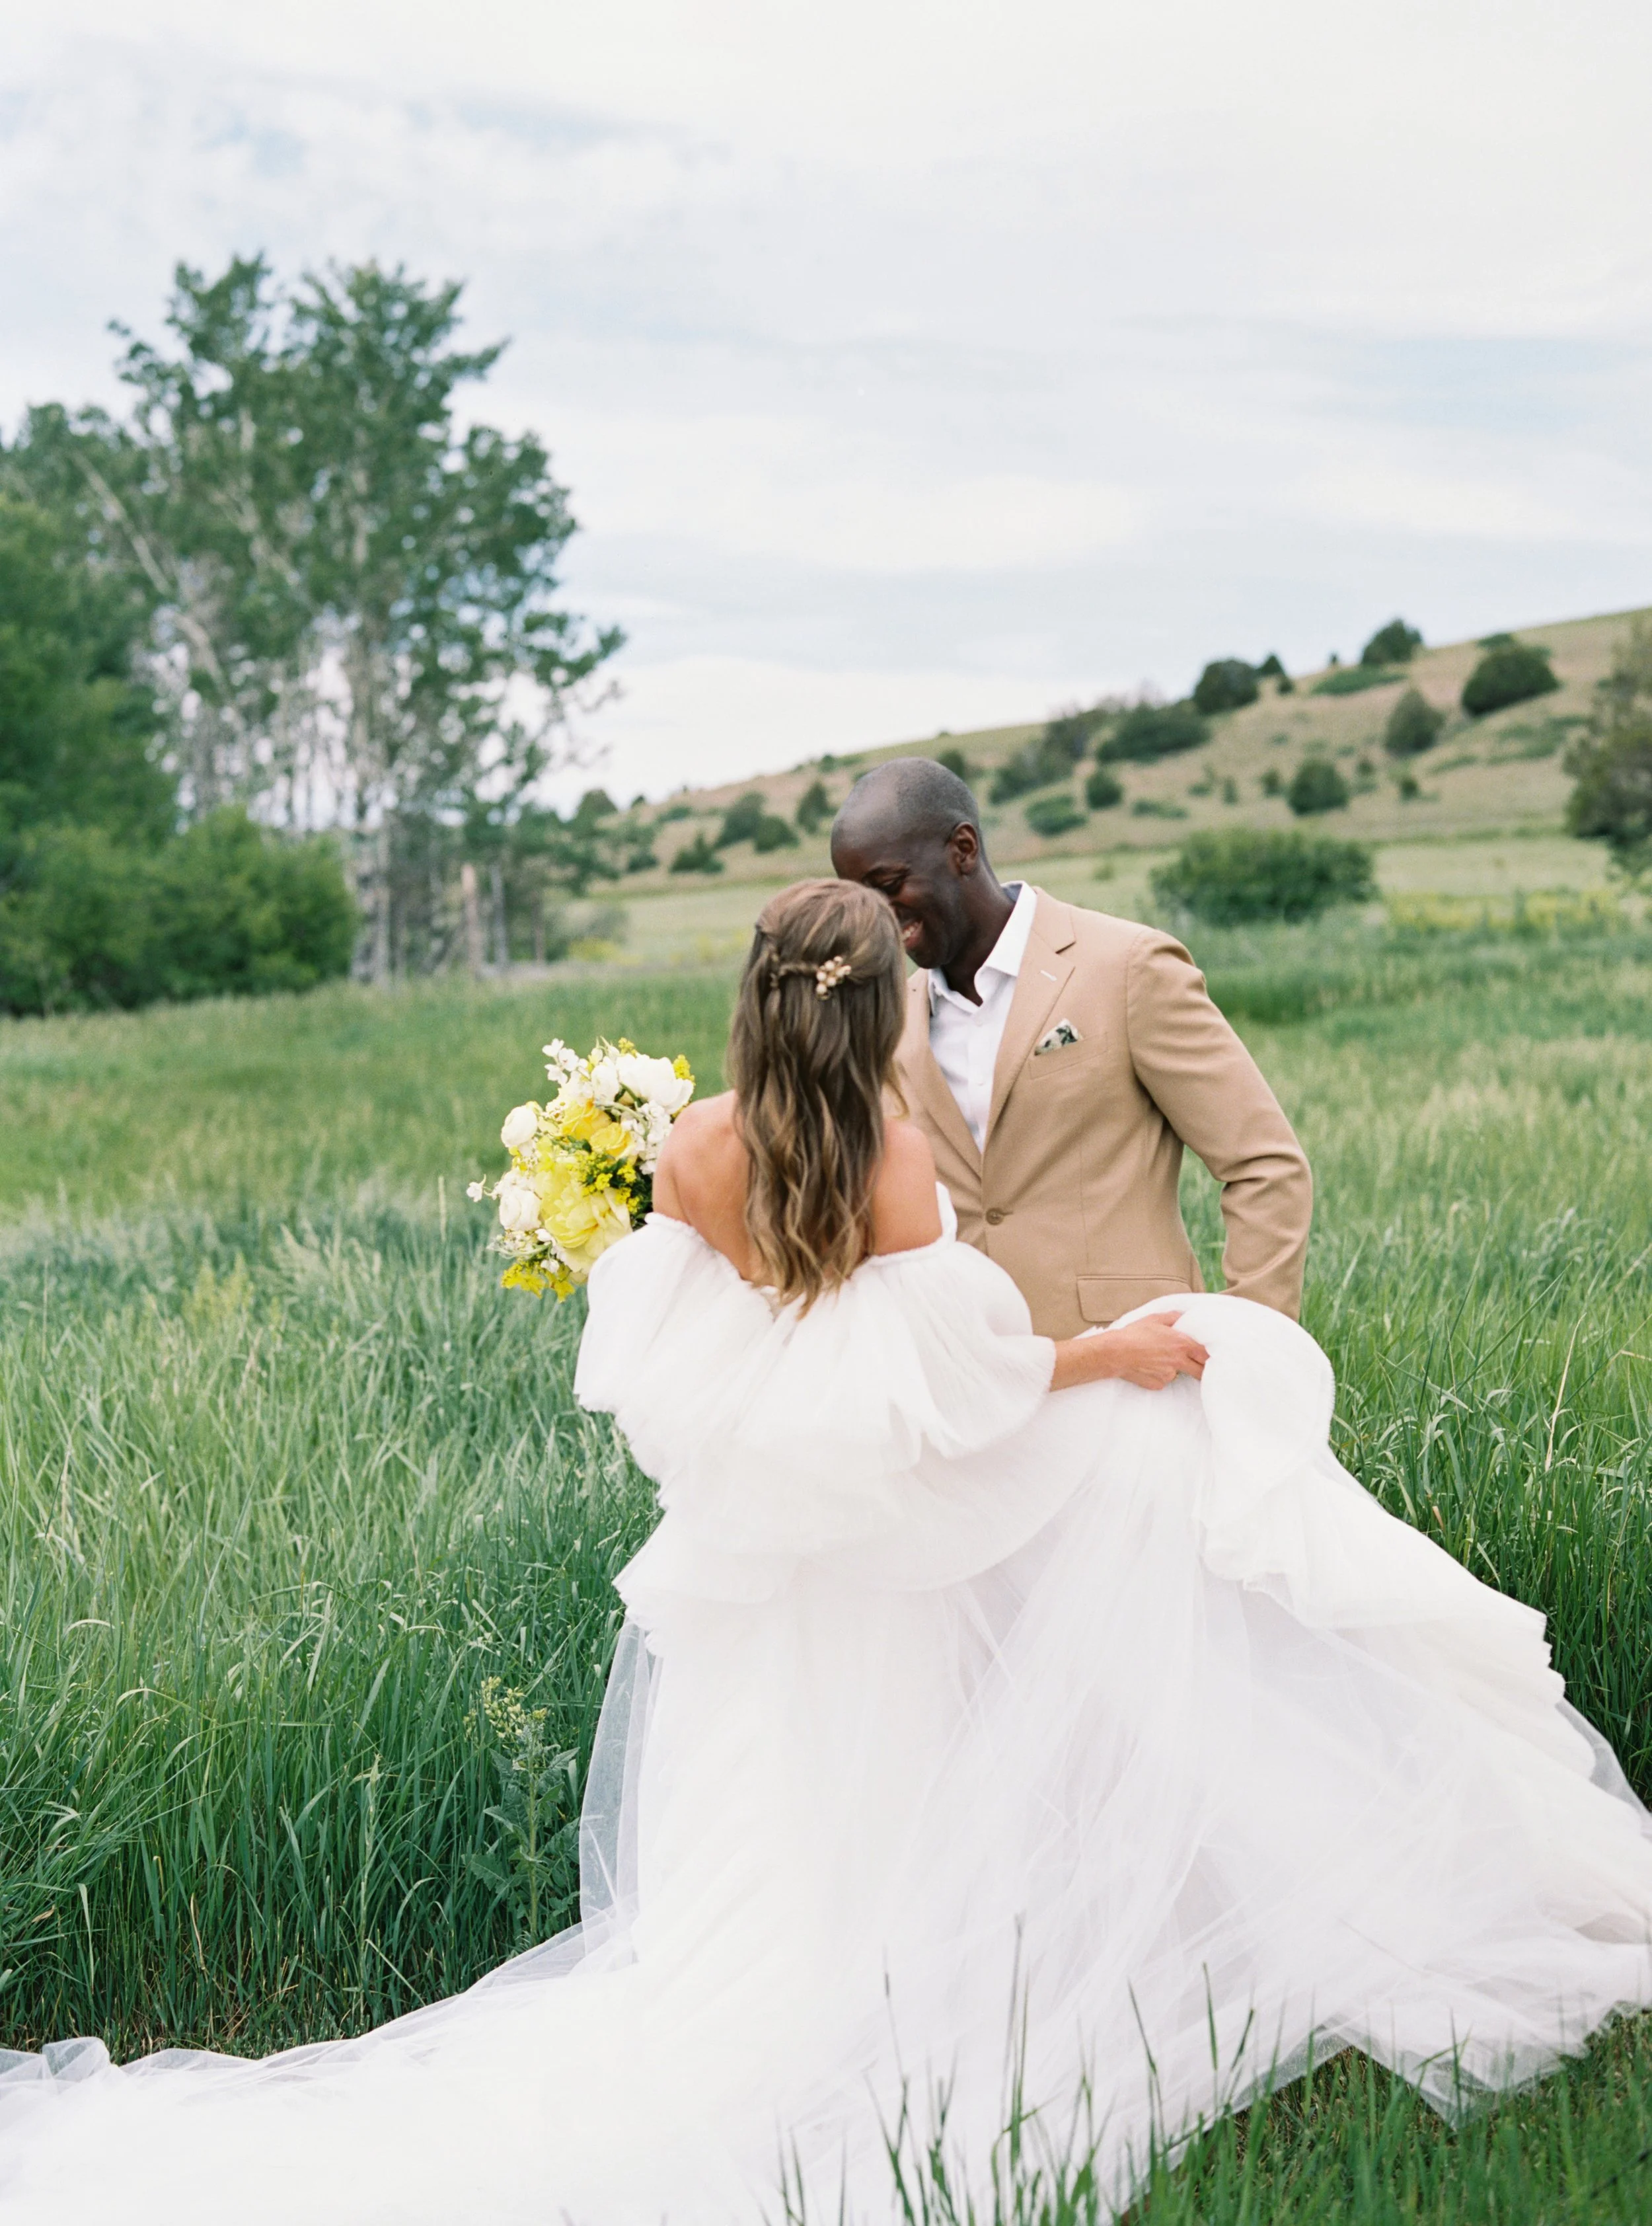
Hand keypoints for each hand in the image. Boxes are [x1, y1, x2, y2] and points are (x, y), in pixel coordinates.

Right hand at [1050, 1309, 1208, 1391]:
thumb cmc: (1134, 1334)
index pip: (1206, 1355)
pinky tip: (1148, 1365)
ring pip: (1178, 1374)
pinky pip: (1164, 1379)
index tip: (1210, 1356)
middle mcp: (1178, 1362)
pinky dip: (1160, 1374)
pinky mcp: (1158, 1384)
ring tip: (1157, 1358)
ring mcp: (1168, 1375)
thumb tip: (1185, 1316)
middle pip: (1200, 1371)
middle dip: (1200, 1369)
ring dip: (1174, 1368)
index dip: (1210, 1356)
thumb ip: (1174, 1317)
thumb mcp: (1155, 1319)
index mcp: (1181, 1344)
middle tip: (1196, 1364)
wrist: (1114, 1353)